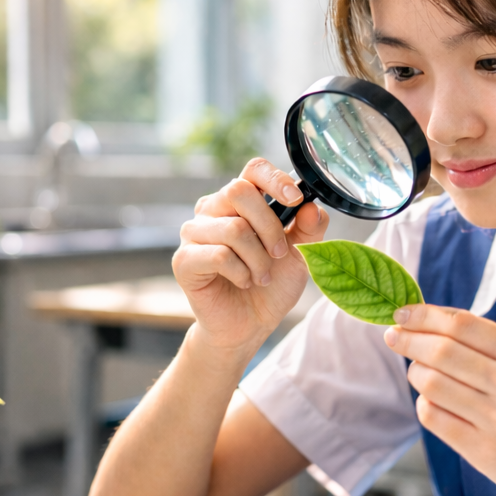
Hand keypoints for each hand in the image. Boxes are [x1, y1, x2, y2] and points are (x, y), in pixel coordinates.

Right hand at [173, 158, 327, 359]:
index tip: (295, 199)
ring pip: (233, 228)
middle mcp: (212, 210)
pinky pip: (218, 255)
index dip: (275, 179)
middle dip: (269, 226)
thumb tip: (312, 206)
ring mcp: (194, 234)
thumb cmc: (271, 284)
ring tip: (262, 277)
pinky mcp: (183, 261)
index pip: (253, 170)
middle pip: (238, 191)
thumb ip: (309, 229)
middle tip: (279, 254)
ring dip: (258, 259)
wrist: (248, 325)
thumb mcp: (301, 255)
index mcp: (241, 202)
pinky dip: (241, 272)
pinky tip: (243, 283)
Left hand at [383, 304, 495, 495]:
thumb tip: (427, 318)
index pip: (464, 324)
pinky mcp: (484, 449)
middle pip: (444, 351)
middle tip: (392, 336)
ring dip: (415, 373)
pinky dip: (423, 404)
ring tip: (417, 372)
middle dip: (409, 340)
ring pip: (433, 384)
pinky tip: (430, 401)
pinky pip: (435, 417)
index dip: (426, 315)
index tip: (402, 312)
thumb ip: (486, 342)